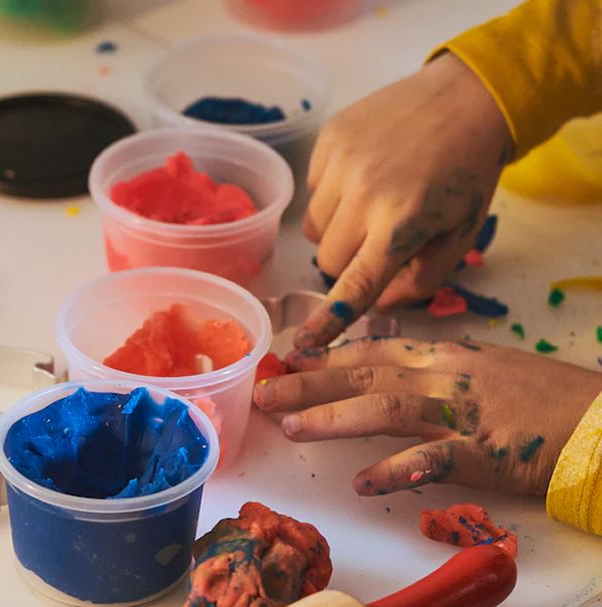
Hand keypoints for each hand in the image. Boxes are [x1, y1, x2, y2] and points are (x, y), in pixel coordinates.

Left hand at [253, 338, 601, 496]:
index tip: (287, 357)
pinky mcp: (483, 453)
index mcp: (446, 356)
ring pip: (384, 407)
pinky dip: (393, 471)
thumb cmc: (547, 399)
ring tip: (291, 428)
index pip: (373, 348)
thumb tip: (391, 376)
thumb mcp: (486, 370)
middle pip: (364, 373)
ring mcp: (463, 413)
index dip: (326, 354)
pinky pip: (429, 460)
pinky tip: (361, 483)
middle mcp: (446, 376)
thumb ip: (437, 372)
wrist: (601, 421)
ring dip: (333, 418)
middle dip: (308, 383)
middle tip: (264, 392)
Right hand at [296, 53, 512, 348]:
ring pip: (313, 227)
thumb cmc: (468, 172)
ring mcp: (342, 163)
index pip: (355, 285)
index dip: (329, 320)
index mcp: (402, 223)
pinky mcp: (330, 139)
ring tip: (371, 202)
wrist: (467, 96)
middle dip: (347, 261)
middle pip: (327, 260)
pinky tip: (365, 173)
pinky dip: (332, 193)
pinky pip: (313, 189)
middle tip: (377, 240)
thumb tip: (378, 305)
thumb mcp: (460, 235)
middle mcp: (364, 194)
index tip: (305, 342)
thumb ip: (421, 280)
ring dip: (337, 227)